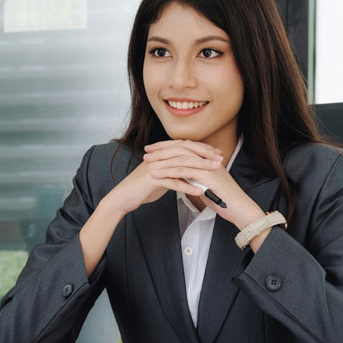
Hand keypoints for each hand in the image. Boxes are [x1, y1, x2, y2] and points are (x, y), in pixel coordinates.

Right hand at [103, 140, 222, 216]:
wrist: (123, 197)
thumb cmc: (141, 188)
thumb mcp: (160, 176)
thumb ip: (173, 172)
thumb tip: (188, 172)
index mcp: (161, 154)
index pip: (185, 146)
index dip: (202, 148)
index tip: (216, 153)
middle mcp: (159, 157)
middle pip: (185, 151)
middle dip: (204, 155)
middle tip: (220, 159)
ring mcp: (155, 166)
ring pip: (182, 165)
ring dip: (200, 168)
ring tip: (214, 172)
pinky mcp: (152, 178)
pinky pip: (173, 181)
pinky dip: (187, 186)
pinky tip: (198, 191)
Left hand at [143, 140, 265, 229]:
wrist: (239, 208)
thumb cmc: (224, 199)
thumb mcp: (205, 185)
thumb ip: (195, 178)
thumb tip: (181, 177)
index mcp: (207, 159)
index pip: (185, 147)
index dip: (168, 146)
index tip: (153, 149)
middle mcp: (208, 159)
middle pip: (181, 148)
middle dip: (162, 149)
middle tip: (146, 151)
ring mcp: (208, 166)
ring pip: (181, 158)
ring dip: (162, 159)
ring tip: (148, 162)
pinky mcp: (207, 177)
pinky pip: (184, 171)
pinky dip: (169, 172)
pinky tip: (156, 174)